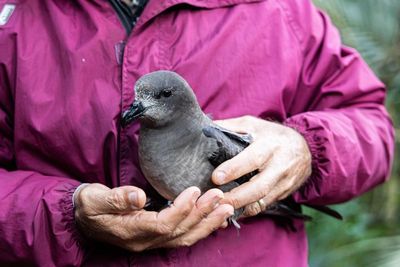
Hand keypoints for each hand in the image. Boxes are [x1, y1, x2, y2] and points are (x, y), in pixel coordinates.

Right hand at [74, 184, 232, 250]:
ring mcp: (151, 242)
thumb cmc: (89, 206)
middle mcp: (145, 241)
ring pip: (185, 238)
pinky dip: (200, 228)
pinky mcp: (156, 237)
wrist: (82, 218)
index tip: (194, 191)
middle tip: (221, 197)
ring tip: (226, 209)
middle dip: (202, 215)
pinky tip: (213, 218)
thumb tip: (138, 196)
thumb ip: (116, 198)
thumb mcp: (94, 199)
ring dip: (207, 224)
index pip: (162, 225)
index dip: (181, 210)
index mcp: (131, 231)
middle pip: (179, 232)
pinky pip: (182, 237)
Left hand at [212, 115, 311, 216]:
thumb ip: (230, 127)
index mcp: (270, 145)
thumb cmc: (272, 135)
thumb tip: (205, 130)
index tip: (216, 177)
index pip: (252, 159)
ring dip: (240, 207)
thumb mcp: (253, 124)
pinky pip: (264, 206)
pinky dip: (248, 210)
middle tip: (216, 200)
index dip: (233, 169)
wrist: (305, 149)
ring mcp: (283, 183)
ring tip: (220, 209)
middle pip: (258, 187)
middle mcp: (279, 166)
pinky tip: (233, 211)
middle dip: (236, 197)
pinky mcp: (284, 194)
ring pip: (262, 201)